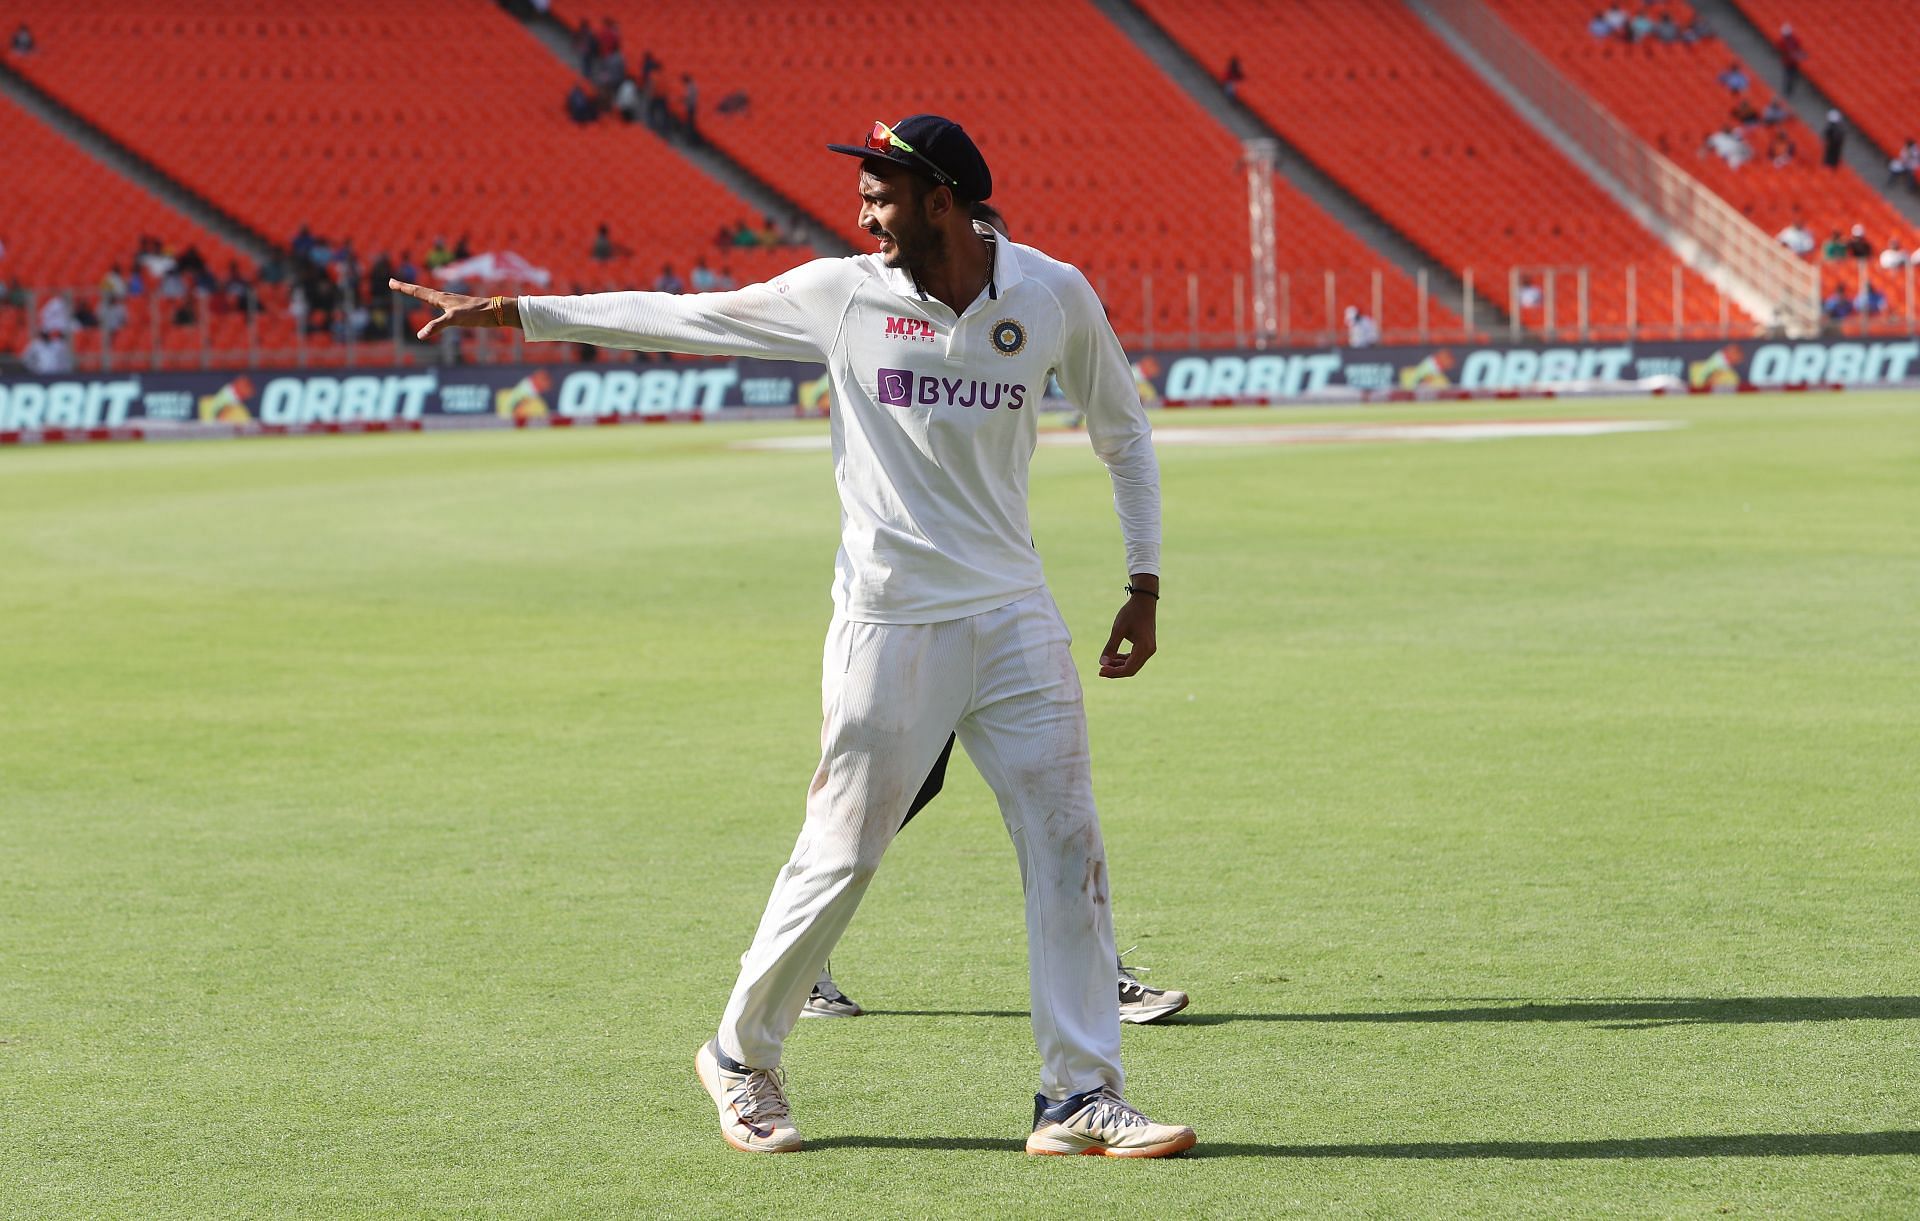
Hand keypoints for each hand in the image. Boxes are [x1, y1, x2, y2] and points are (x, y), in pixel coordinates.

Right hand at [388, 278, 511, 339]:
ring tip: (412, 291)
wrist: (496, 311)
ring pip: (431, 296)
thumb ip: (437, 326)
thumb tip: (421, 335)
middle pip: (422, 291)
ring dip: (419, 293)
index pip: (418, 291)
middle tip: (394, 284)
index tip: (391, 282)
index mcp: (441, 298)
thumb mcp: (454, 320)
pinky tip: (438, 305)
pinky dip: (433, 302)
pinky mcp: (459, 308)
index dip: (404, 288)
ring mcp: (452, 303)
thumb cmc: (476, 313)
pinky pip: (441, 304)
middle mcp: (444, 298)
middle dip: (407, 288)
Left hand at [1099, 593, 1156, 678]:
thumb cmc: (1130, 613)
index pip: (1128, 668)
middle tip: (1100, 671)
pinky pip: (1135, 658)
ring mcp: (1149, 649)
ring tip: (1105, 663)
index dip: (1113, 672)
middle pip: (1131, 670)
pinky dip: (1124, 660)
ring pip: (1133, 665)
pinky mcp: (1147, 646)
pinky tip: (1113, 657)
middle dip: (1115, 671)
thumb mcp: (1118, 629)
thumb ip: (1110, 647)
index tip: (1100, 671)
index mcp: (1143, 648)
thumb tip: (1101, 663)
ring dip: (1119, 666)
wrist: (1144, 601)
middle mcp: (1149, 651)